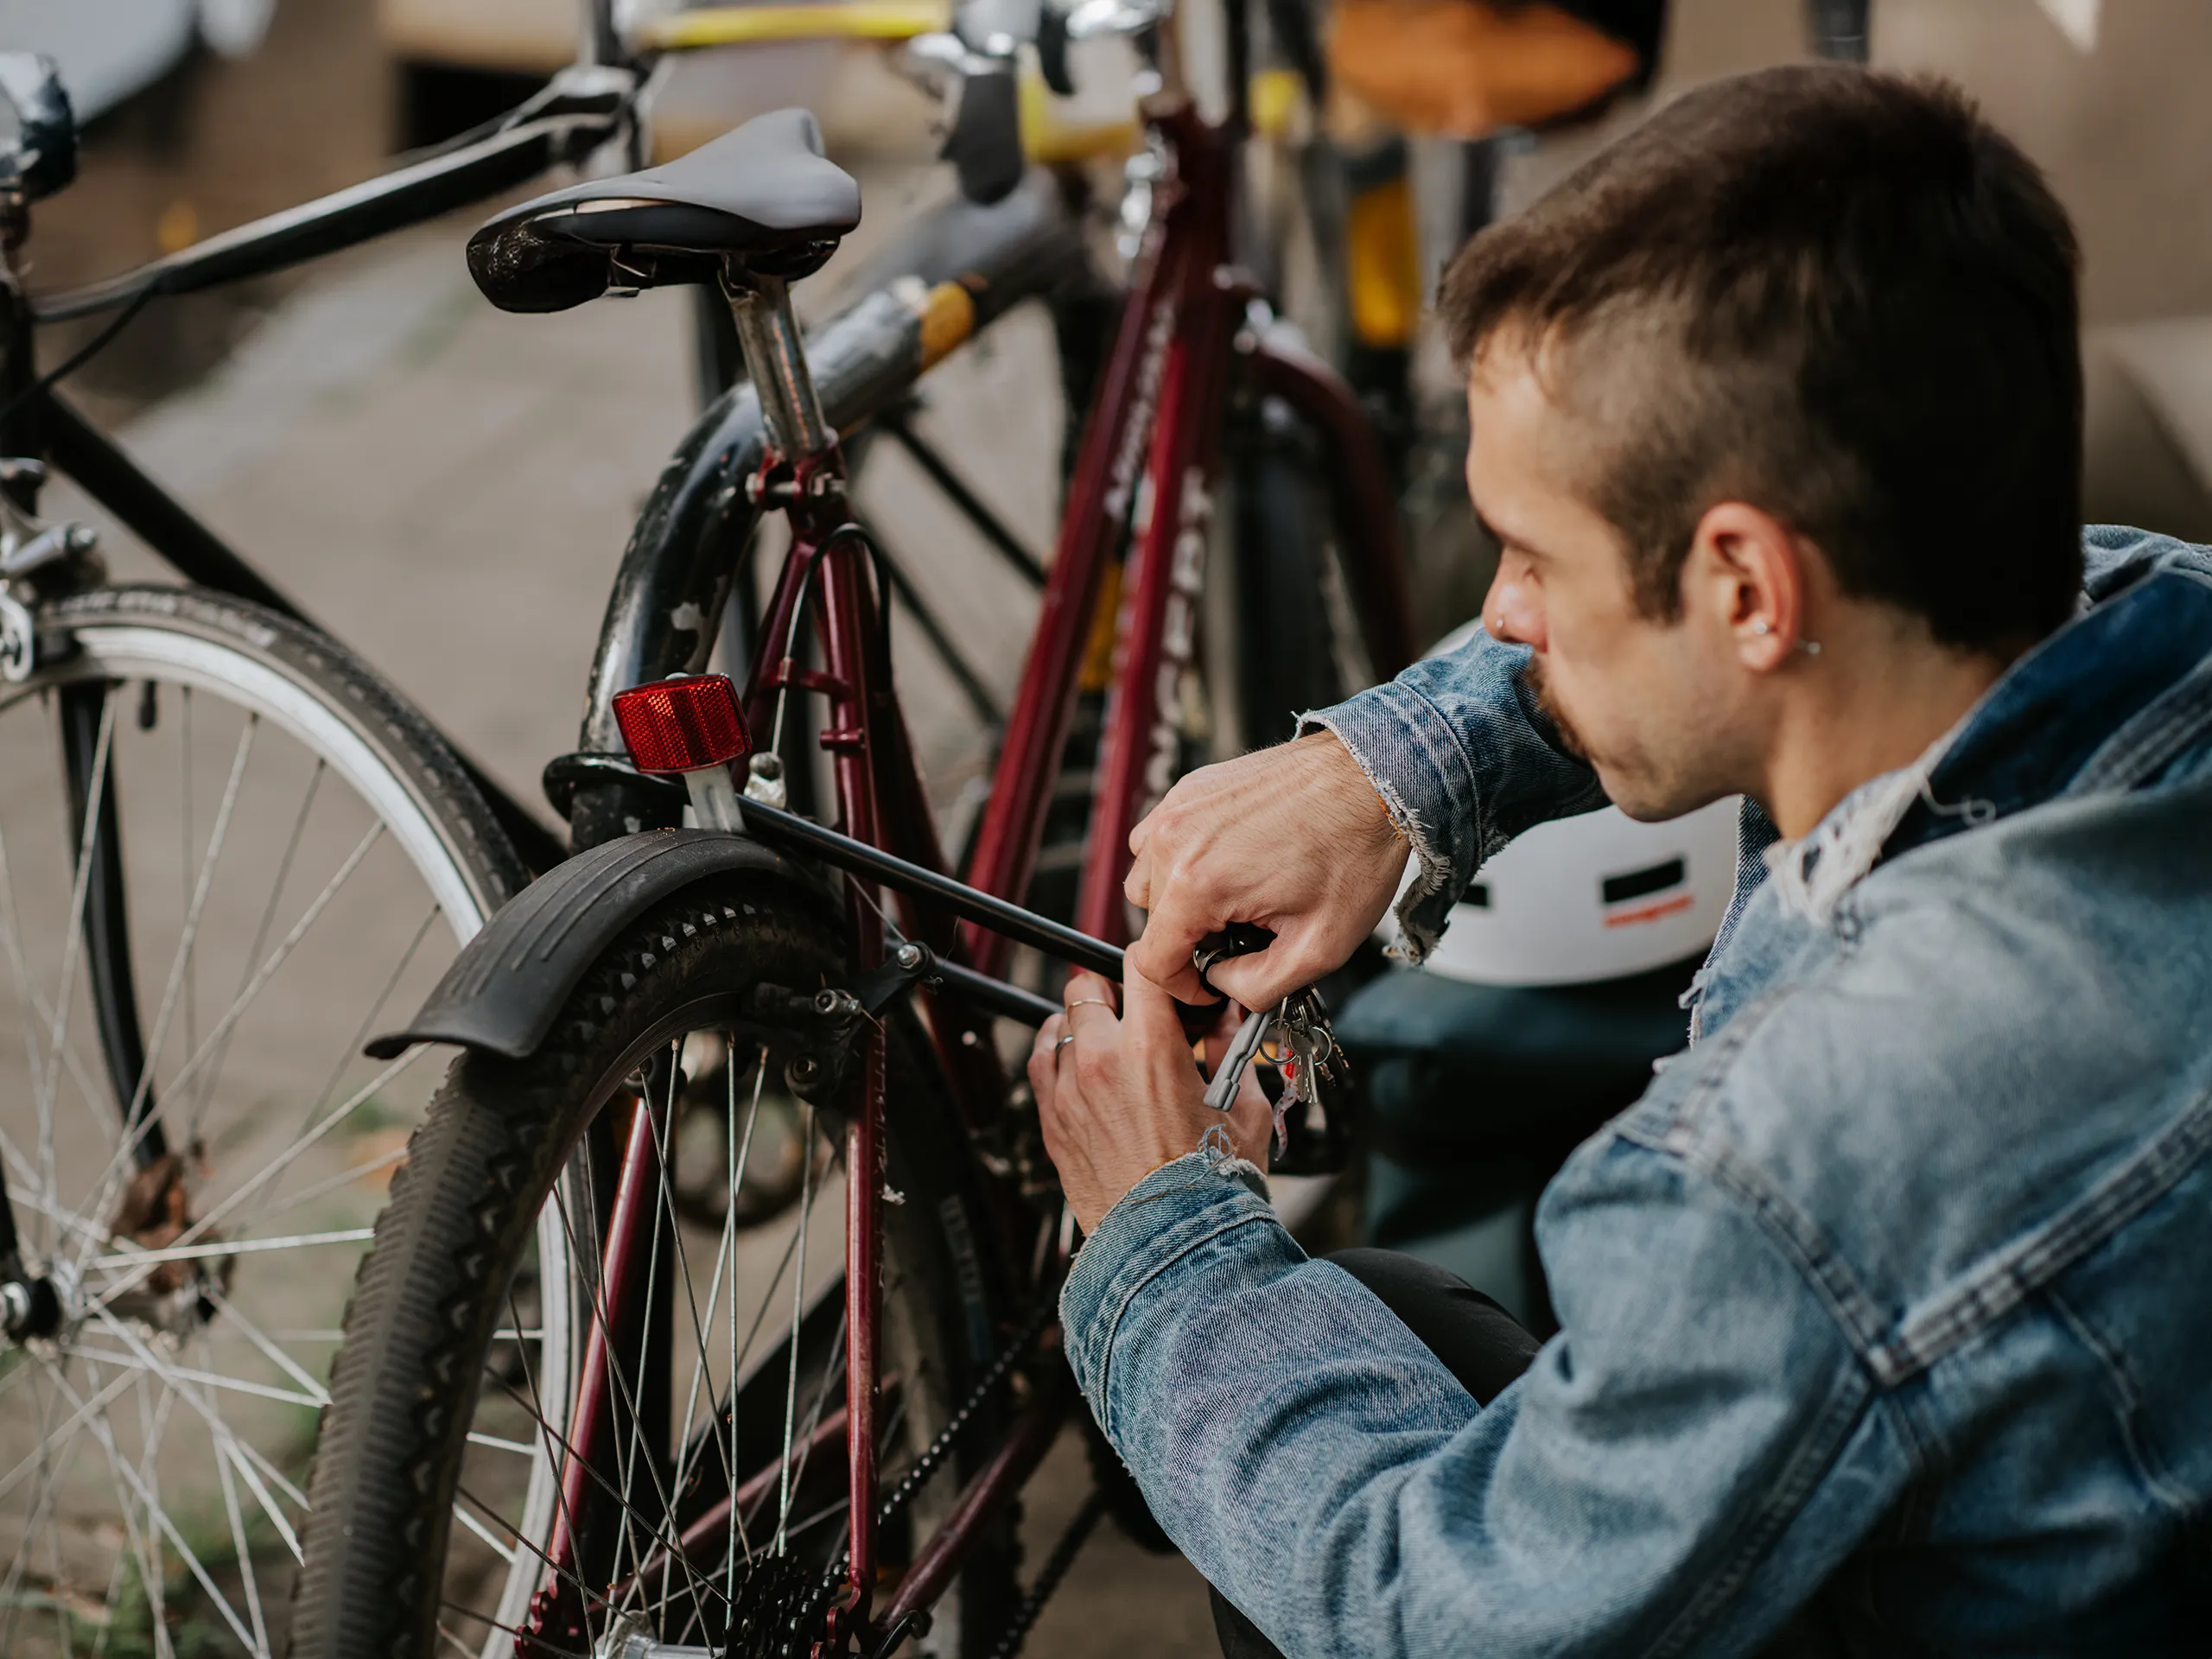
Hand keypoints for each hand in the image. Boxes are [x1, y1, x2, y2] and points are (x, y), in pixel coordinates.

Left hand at [1028, 970, 1272, 1232]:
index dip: (1155, 962)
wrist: (1171, 1242)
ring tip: (1104, 1037)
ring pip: (1059, 1023)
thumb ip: (1234, 1050)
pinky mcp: (1053, 1119)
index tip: (1163, 975)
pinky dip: (1056, 1052)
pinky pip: (1040, 1062)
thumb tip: (1229, 1020)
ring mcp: (1070, 1089)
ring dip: (1081, 1023)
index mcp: (1153, 1046)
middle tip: (1131, 1008)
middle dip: (1111, 990)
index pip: (1141, 964)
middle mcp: (1102, 1059)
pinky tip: (1075, 1059)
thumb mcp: (1244, 1107)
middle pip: (1087, 986)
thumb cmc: (1211, 1184)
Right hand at [1124, 731, 1408, 1007]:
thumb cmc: (1354, 851)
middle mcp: (1174, 840)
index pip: (1152, 960)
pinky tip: (1227, 862)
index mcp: (1198, 884)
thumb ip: (1257, 986)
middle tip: (1240, 937)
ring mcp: (1178, 807)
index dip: (1183, 987)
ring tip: (1231, 899)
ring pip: (1147, 876)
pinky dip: (1181, 859)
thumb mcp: (1318, 948)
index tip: (1212, 983)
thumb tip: (1223, 982)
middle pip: (1149, 919)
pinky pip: (1160, 838)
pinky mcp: (1191, 787)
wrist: (1373, 779)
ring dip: (1177, 899)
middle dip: (1188, 940)